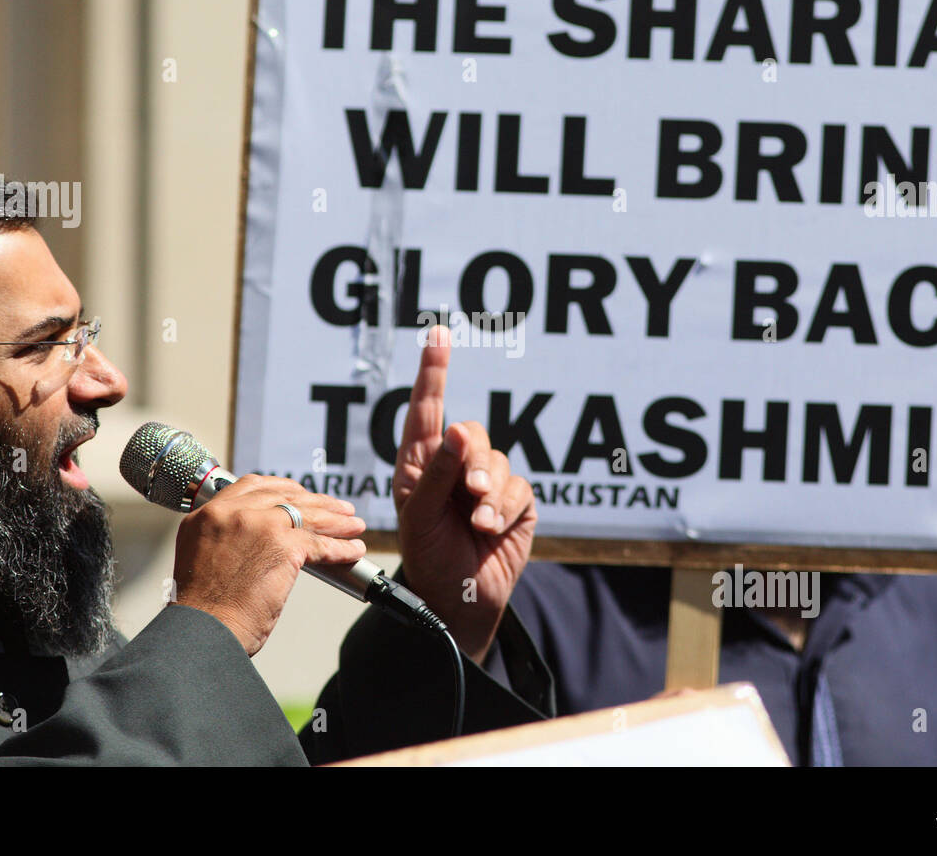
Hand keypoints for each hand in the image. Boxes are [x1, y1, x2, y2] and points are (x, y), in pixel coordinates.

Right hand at [172, 475, 366, 654]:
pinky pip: (320, 544)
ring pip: (308, 516)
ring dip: (337, 522)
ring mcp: (259, 525)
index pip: (253, 485)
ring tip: (354, 526)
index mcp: (209, 514)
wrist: (203, 630)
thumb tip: (259, 541)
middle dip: (317, 502)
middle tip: (337, 508)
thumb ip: (227, 538)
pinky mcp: (283, 546)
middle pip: (285, 496)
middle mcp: (232, 512)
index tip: (300, 493)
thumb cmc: (203, 608)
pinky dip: (341, 548)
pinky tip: (353, 550)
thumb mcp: (203, 556)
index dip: (283, 487)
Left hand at [393, 326, 535, 663]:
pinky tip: (491, 528)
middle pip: (472, 433)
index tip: (436, 335)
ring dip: (488, 491)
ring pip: (497, 461)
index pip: (427, 409)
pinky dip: (504, 508)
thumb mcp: (419, 515)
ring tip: (478, 522)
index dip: (433, 371)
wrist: (459, 601)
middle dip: (472, 458)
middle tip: (468, 489)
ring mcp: (486, 483)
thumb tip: (457, 428)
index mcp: (421, 462)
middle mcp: (454, 466)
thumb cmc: (427, 558)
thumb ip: (436, 472)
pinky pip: (518, 488)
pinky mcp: (514, 503)